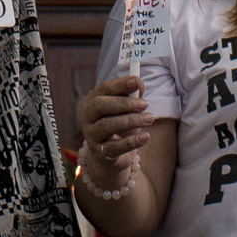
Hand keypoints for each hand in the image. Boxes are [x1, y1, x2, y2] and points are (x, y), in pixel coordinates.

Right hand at [75, 74, 151, 189]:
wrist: (109, 155)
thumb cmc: (119, 125)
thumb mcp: (125, 109)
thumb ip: (131, 96)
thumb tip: (139, 85)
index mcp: (92, 100)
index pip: (104, 89)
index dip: (120, 84)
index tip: (137, 82)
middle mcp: (87, 116)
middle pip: (100, 105)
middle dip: (123, 103)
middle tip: (145, 104)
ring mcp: (91, 135)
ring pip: (106, 125)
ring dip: (130, 121)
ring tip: (150, 119)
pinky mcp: (100, 153)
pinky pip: (114, 147)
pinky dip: (131, 142)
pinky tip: (145, 136)